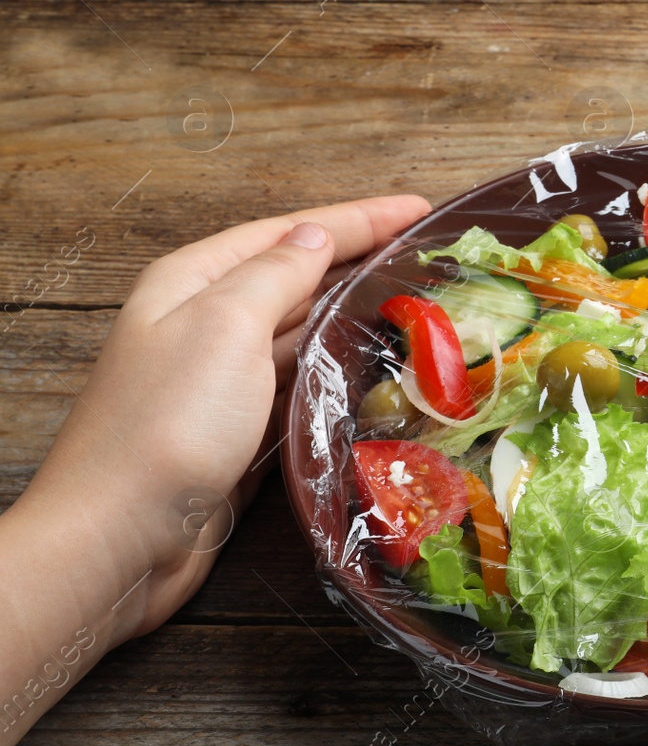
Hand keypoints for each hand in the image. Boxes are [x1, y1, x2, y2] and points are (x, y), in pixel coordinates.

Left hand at [0, 196, 427, 745]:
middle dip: (362, 259)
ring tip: (417, 305)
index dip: (361, 218)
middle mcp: (206, 323)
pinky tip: (376, 371)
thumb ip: (275, 275)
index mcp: (195, 282)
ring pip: (302, 329)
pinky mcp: (240, 431)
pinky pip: (301, 383)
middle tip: (430, 253)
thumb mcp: (225, 327)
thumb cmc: (168, 424)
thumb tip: (316, 237)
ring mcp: (223, 380)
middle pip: (297, 275)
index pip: (292, 232)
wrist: (120, 538)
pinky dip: (339, 369)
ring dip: (355, 313)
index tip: (423, 207)